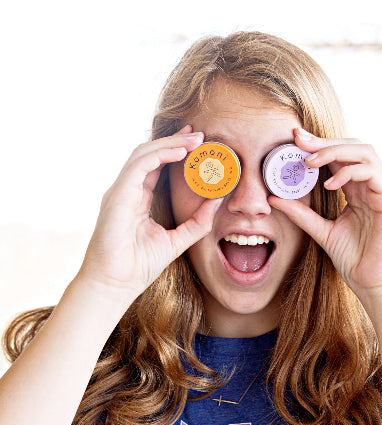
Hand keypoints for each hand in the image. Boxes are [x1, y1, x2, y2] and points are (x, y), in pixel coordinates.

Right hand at [77, 125, 220, 302]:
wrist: (115, 284)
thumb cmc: (139, 266)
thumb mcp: (177, 241)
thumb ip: (197, 222)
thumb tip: (217, 200)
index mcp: (138, 199)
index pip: (156, 167)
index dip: (175, 152)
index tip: (197, 144)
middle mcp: (127, 191)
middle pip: (151, 155)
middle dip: (175, 142)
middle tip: (200, 134)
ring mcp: (120, 191)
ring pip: (144, 154)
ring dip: (171, 144)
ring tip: (195, 139)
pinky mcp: (118, 194)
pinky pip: (140, 165)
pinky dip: (160, 154)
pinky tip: (181, 152)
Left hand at [268, 128, 381, 303]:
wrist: (373, 284)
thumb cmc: (354, 259)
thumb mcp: (321, 231)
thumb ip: (301, 214)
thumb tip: (273, 199)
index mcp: (356, 191)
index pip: (339, 158)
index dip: (318, 146)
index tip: (293, 140)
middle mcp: (371, 186)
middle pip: (353, 147)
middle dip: (324, 141)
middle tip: (297, 140)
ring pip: (365, 152)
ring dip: (335, 150)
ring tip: (309, 161)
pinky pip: (372, 173)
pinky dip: (348, 172)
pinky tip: (329, 184)